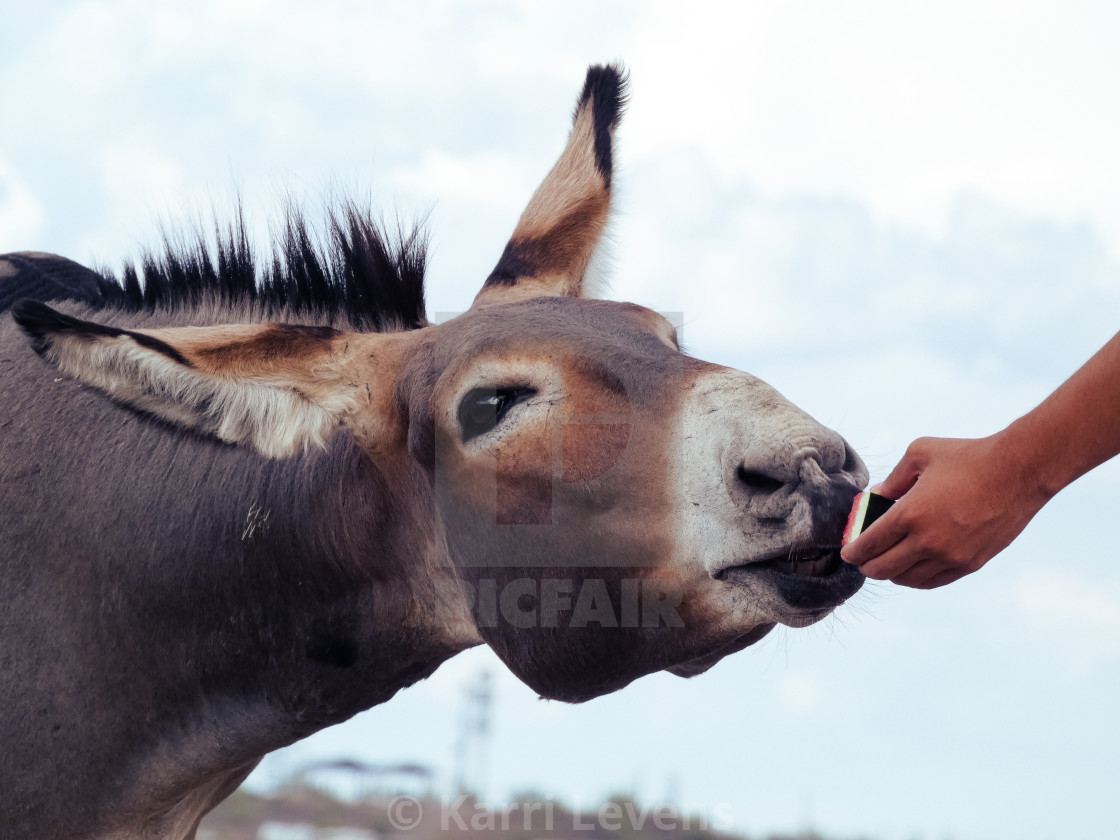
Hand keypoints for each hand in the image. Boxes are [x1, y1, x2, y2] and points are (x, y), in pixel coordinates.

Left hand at [840, 434, 1050, 588]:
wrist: (1019, 471)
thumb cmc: (968, 457)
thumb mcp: (919, 454)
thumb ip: (892, 479)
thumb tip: (876, 498)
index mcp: (910, 514)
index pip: (869, 544)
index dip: (853, 551)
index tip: (847, 552)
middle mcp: (928, 541)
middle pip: (883, 569)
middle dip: (866, 566)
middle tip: (862, 560)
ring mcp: (950, 556)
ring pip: (907, 579)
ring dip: (891, 574)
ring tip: (886, 563)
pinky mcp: (970, 564)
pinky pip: (933, 581)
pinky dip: (916, 579)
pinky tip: (911, 570)